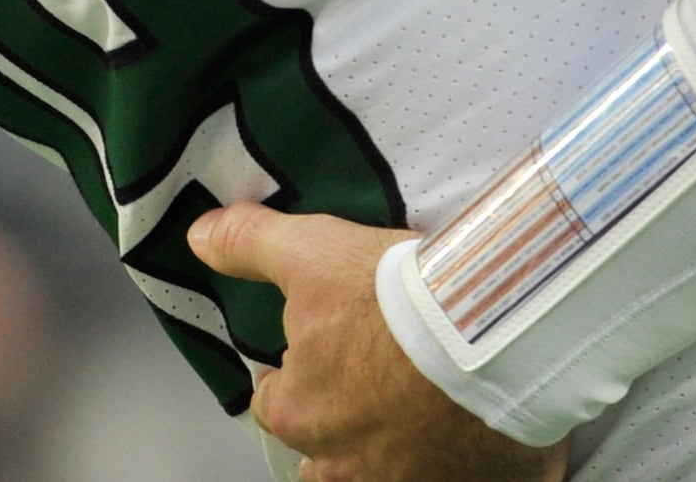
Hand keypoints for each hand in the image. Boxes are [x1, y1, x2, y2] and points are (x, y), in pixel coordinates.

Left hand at [187, 202, 563, 481]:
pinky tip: (472, 426)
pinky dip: (455, 461)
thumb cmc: (396, 300)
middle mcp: (343, 466)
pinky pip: (452, 479)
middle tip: (380, 378)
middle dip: (344, 424)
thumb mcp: (311, 251)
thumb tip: (199, 237)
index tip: (327, 346)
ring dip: (396, 449)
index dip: (296, 373)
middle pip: (325, 455)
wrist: (496, 332)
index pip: (274, 401)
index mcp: (298, 414)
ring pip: (383, 475)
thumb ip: (249, 245)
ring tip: (427, 405)